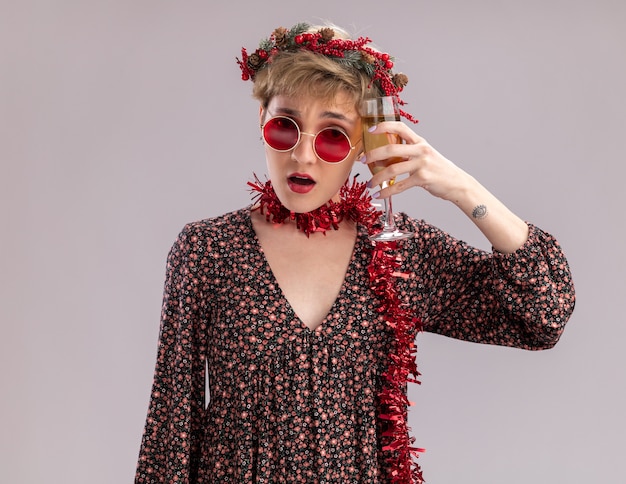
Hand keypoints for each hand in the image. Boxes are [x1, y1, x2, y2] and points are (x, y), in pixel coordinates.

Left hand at [362, 121, 529, 252]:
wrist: (458, 184)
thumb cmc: (439, 170)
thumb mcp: (426, 156)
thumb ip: (409, 153)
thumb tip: (384, 158)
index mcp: (420, 142)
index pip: (400, 127)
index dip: (384, 126)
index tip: (370, 130)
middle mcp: (421, 150)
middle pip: (391, 148)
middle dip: (372, 155)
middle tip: (361, 160)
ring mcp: (422, 164)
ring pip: (392, 169)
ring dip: (377, 178)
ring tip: (369, 184)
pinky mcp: (423, 178)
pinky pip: (399, 185)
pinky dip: (386, 192)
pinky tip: (379, 195)